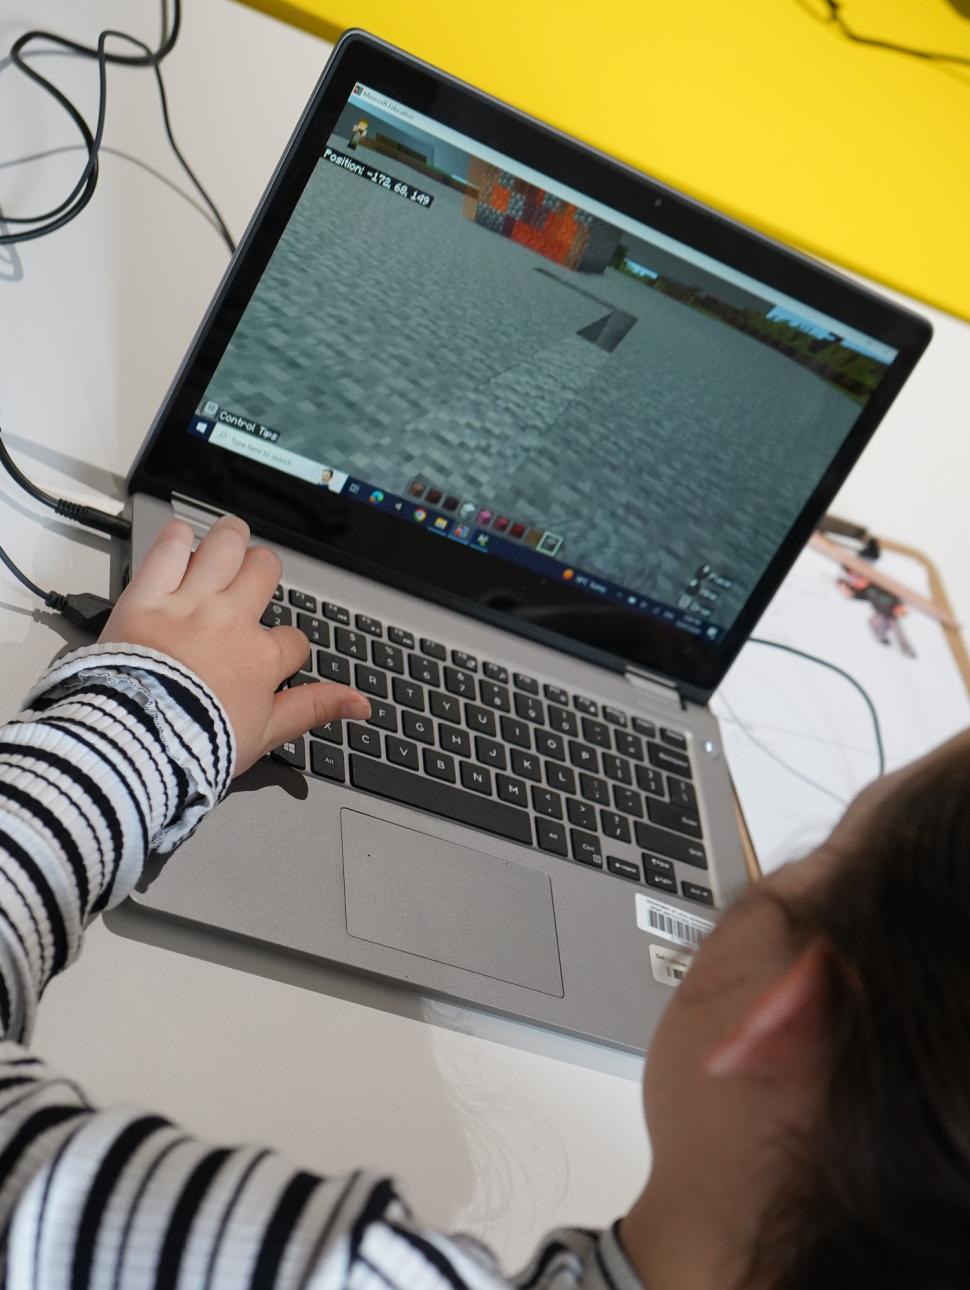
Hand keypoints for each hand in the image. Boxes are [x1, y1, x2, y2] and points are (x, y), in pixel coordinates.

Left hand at [99, 515, 370, 772]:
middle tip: (252, 577)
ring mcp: (191, 604)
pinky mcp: (148, 596)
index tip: (272, 657)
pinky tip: (180, 540)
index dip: (287, 646)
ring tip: (228, 538)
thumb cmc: (197, 743)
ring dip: (230, 538)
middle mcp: (232, 621)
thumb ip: (314, 708)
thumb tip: (361, 704)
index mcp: (262, 657)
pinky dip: (176, 538)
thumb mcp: (266, 734)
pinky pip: (168, 549)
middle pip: (264, 569)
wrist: (140, 740)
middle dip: (263, 570)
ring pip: (225, 546)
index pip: (293, 638)